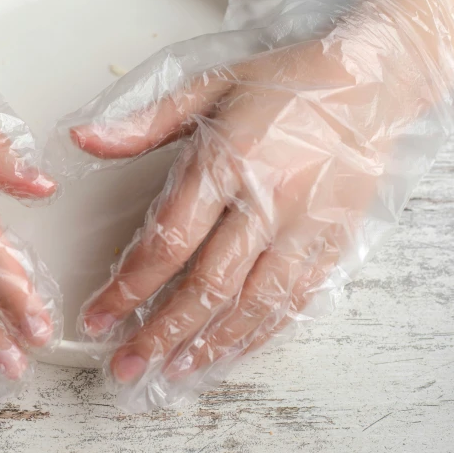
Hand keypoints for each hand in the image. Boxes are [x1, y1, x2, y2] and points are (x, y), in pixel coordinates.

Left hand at [51, 0, 453, 410]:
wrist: (369, 85)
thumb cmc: (285, 83)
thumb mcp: (209, 87)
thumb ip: (144, 122)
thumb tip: (83, 139)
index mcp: (229, 160)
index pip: (167, 241)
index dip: (128, 287)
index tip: (99, 317)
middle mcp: (267, 201)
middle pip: (206, 285)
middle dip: (160, 333)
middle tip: (126, 365)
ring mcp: (304, 227)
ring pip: (252, 304)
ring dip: (207, 344)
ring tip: (170, 371)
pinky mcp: (331, 243)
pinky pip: (292, 301)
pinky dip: (257, 333)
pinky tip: (228, 351)